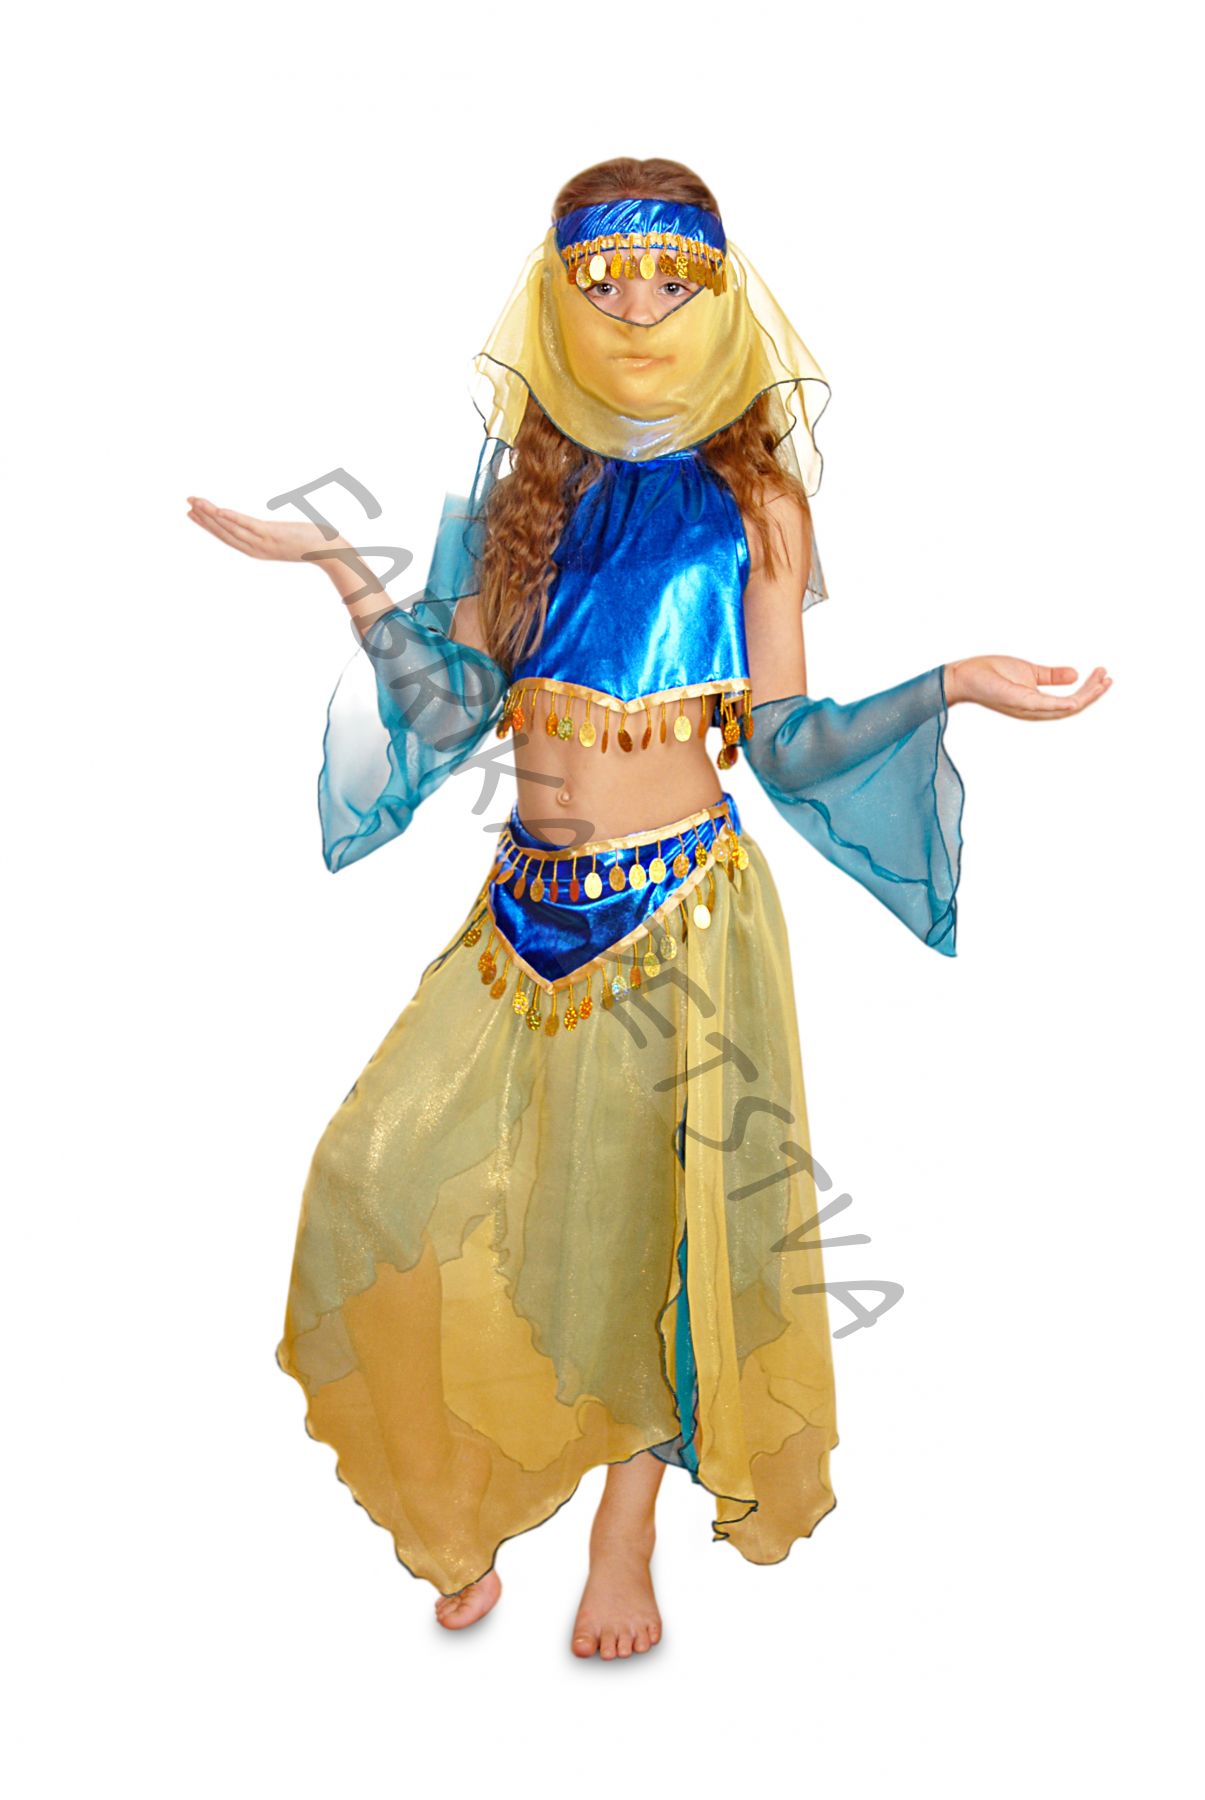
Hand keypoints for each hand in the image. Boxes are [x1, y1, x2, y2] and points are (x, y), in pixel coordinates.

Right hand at [186, 495, 346, 563]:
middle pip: (224, 533)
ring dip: (210, 515)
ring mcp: (263, 543)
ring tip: (194, 503)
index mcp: (259, 549)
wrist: (332, 553)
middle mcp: (257, 549)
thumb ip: (277, 534)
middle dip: (204, 519)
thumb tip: (275, 528)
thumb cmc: (315, 545)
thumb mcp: (289, 537)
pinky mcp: (272, 536)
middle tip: (186, 504)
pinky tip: (217, 510)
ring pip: (230, 528)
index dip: (209, 525)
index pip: (227, 536)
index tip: (193, 513)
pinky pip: (246, 525)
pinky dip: (230, 518)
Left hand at [944, 656, 1111, 718]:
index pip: (1071, 703)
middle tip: (1109, 677)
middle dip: (1094, 693)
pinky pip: (1047, 706)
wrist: (964, 675)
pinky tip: (1079, 693)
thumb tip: (1076, 673)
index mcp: (1037, 704)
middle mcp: (1034, 711)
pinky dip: (1065, 702)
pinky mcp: (1019, 701)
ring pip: (1066, 708)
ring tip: (1103, 679)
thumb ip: (1052, 676)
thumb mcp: (1029, 672)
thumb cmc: (991, 673)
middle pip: (1073, 708)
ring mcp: (1027, 708)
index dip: (1090, 691)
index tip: (1104, 674)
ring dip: (1087, 694)